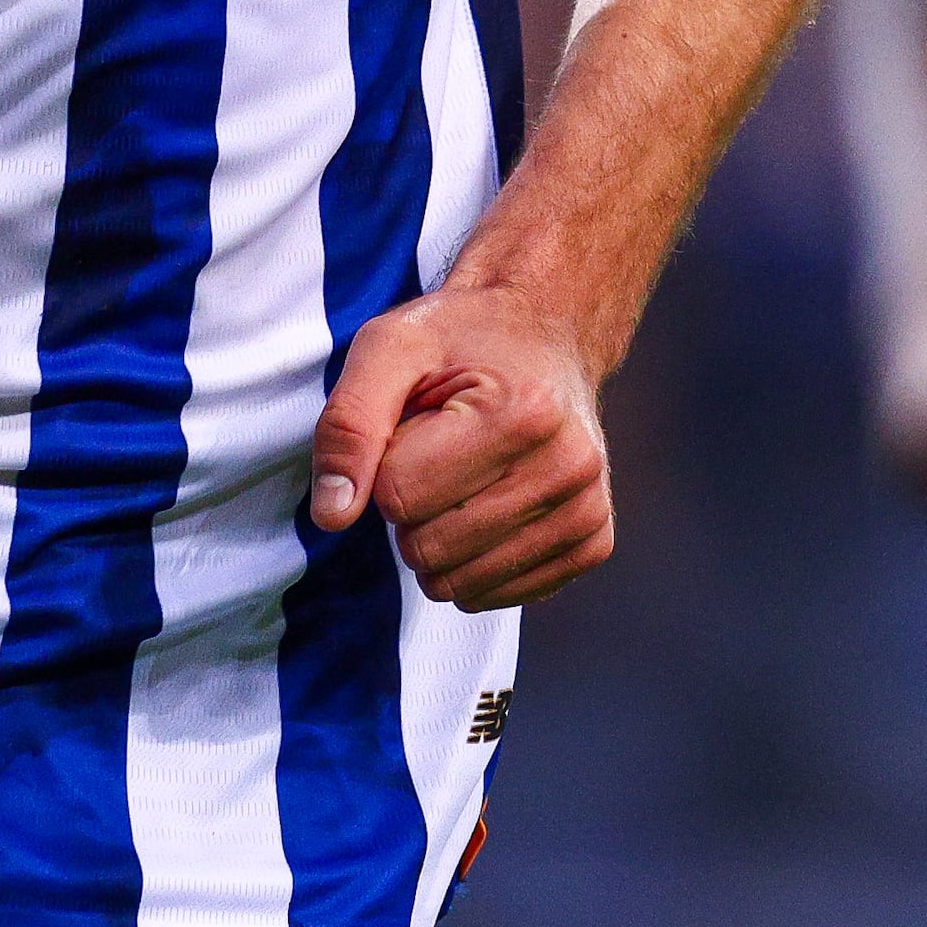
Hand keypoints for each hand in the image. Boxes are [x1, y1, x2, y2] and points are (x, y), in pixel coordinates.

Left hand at [304, 283, 613, 609]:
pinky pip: (497, 596)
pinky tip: (490, 504)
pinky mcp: (593, 541)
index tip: (416, 425)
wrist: (546, 329)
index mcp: (523, 413)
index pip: (397, 494)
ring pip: (458, 584)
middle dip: (410, 507)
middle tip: (439, 452)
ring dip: (439, 537)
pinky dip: (473, 562)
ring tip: (465, 475)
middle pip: (427, 548)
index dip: (385, 464)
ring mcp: (587, 510)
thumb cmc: (461, 337)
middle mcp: (569, 467)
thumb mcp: (388, 349)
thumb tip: (333, 515)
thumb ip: (348, 425)